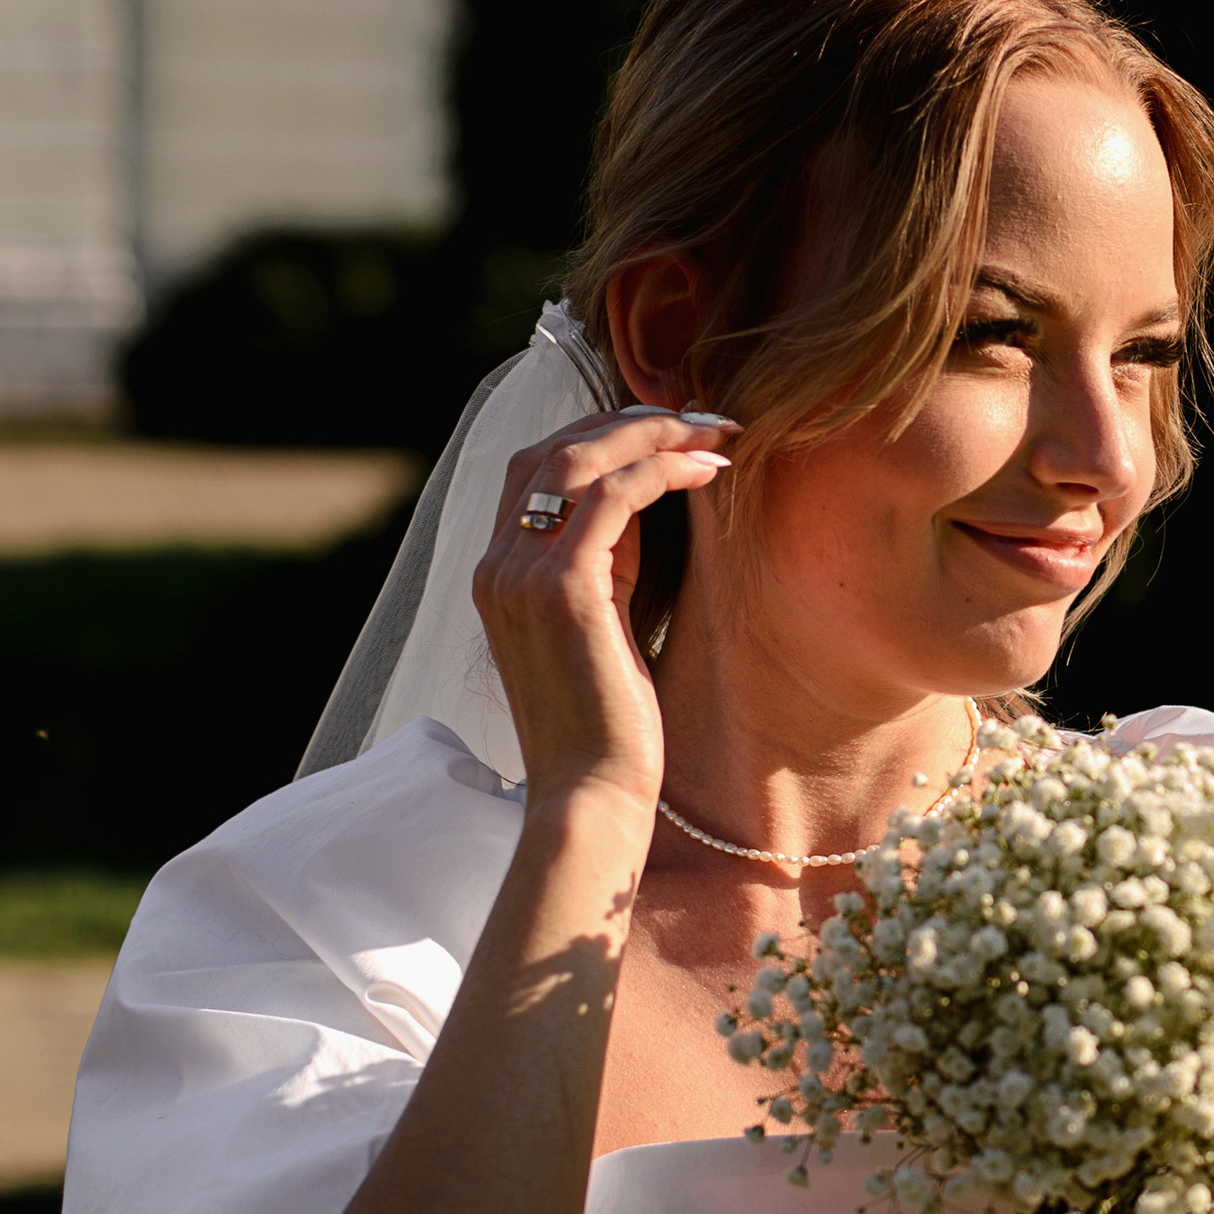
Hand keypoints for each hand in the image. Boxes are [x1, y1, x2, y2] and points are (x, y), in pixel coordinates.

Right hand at [471, 406, 731, 817]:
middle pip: (552, 447)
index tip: (671, 431)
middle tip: (701, 417)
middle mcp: (497, 566)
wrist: (590, 797)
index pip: (536, 468)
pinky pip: (614, 495)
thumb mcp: (601, 629)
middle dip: (630, 420)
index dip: (603, 435)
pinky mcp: (563, 590)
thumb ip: (606, 566)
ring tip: (715, 430)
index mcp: (498, 574)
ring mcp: (521, 575)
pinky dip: (663, 468)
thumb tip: (646, 506)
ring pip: (580, 457)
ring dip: (654, 432)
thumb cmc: (607, 729)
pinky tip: (711, 469)